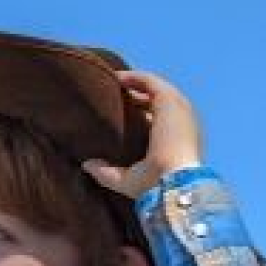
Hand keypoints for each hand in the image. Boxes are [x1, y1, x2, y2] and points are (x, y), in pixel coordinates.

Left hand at [83, 69, 204, 200]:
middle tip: (113, 97)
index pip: (158, 124)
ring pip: (154, 89)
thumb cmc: (154, 187)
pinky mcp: (169, 99)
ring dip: (134, 84)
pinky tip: (115, 78)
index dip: (140, 117)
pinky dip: (133, 78)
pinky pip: (149, 81)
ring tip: (112, 82)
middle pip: (157, 103)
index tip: (119, 116)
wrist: (171, 182)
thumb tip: (86, 165)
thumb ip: (106, 173)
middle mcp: (180, 124)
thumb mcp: (127, 181)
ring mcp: (177, 110)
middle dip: (137, 98)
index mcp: (176, 143)